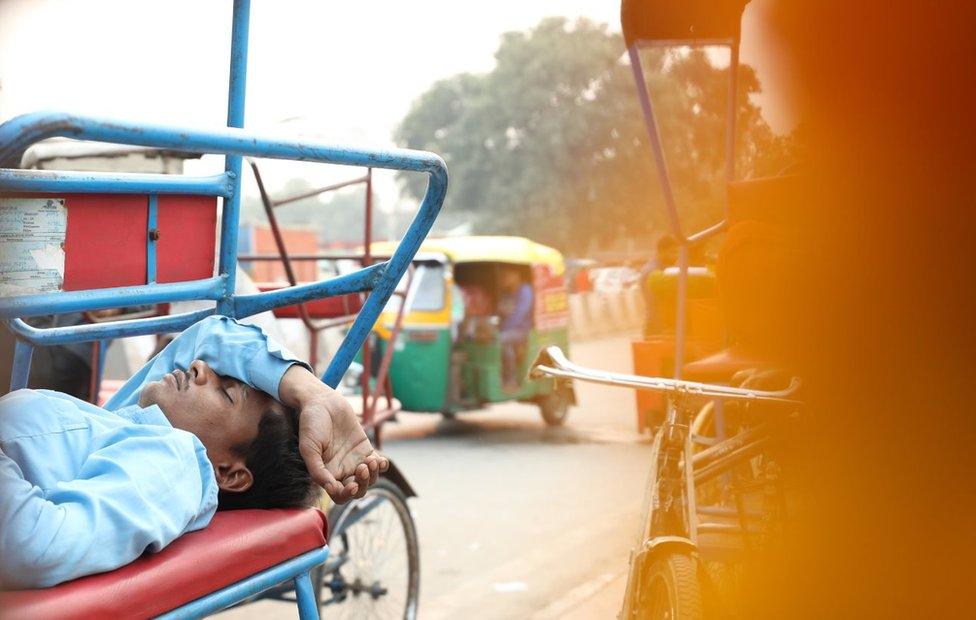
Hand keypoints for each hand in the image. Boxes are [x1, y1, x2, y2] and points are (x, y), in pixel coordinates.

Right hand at [279, 365, 388, 502]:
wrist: (322, 401)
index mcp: (327, 474)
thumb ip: (317, 470)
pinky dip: (382, 465)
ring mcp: (355, 459)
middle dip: (362, 484)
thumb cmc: (311, 423)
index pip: (339, 495)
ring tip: (370, 461)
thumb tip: (331, 490)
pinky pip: (378, 463)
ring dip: (373, 475)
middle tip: (361, 468)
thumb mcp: (308, 448)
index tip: (351, 485)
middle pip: (357, 490)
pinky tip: (380, 459)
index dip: (347, 495)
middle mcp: (342, 470)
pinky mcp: (365, 448)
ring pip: (369, 479)